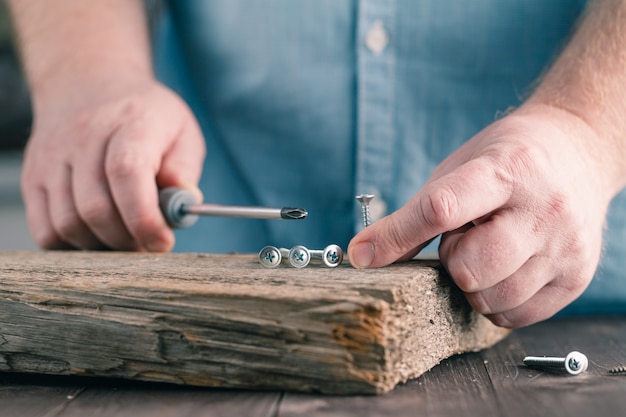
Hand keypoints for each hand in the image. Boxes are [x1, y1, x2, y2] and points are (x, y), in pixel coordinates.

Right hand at [22, 78, 205, 250]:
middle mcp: (84, 136)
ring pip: (68, 223)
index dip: (144, 217)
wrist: (88, 85)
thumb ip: (185, 169)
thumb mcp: (182, 131)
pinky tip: (97, 236)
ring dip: (101, 246)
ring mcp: (52, 156)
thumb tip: (183, 203)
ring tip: (125, 240)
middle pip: (95, 207)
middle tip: (146, 245)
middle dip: (126, 240)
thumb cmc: (146, 118)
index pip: (127, 172)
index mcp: (131, 122)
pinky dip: (72, 245)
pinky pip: (45, 229)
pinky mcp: (33, 176)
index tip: (163, 242)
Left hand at [348, 105, 612, 327]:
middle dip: (453, 262)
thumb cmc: (505, 160)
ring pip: (492, 299)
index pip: (443, 208)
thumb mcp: (459, 169)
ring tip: (490, 248)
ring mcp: (566, 246)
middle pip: (469, 268)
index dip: (397, 235)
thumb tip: (362, 255)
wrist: (578, 152)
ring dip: (475, 284)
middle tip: (467, 237)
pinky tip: (506, 270)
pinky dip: (498, 302)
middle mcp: (544, 209)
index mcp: (507, 170)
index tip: (362, 255)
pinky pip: (517, 317)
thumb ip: (415, 215)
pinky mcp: (578, 277)